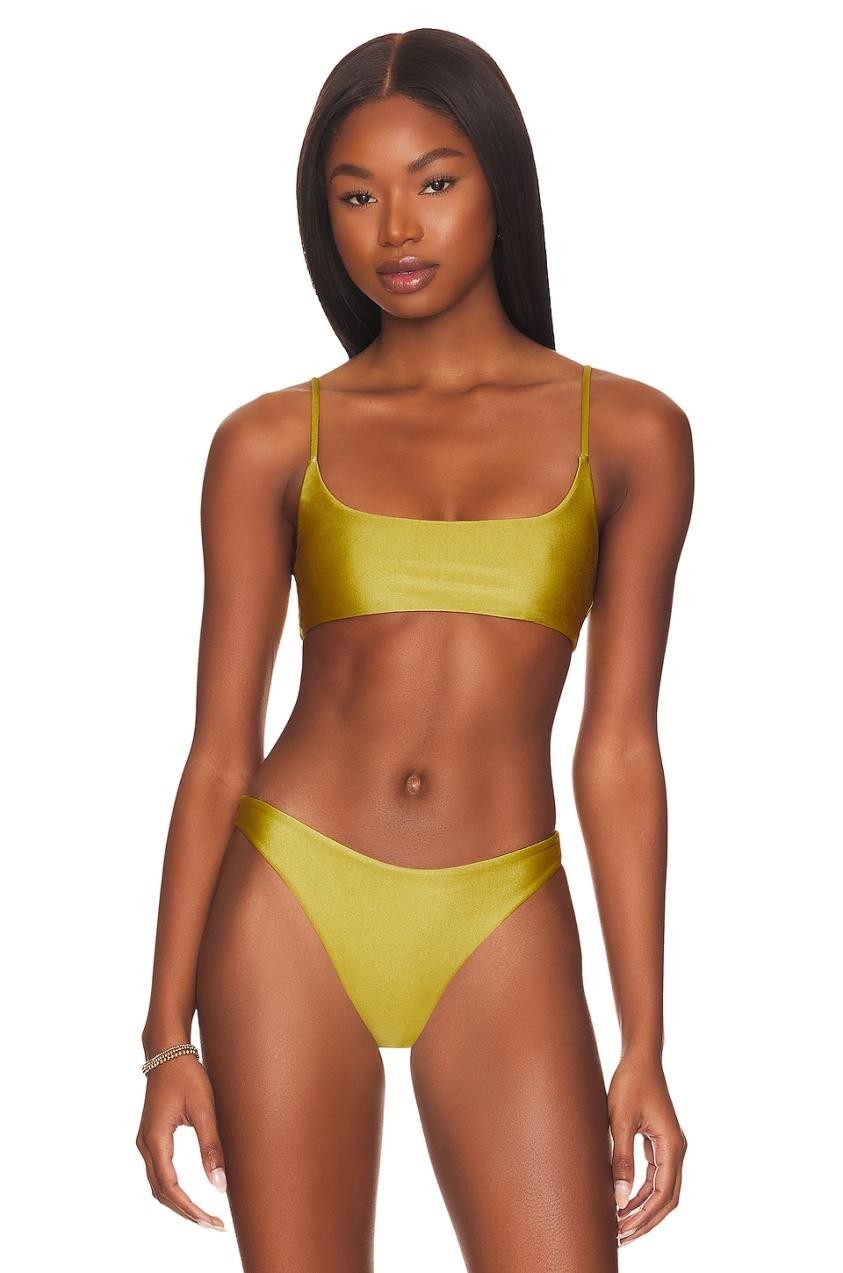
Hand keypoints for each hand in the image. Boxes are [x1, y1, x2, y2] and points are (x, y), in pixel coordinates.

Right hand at [136, 1054, 227, 1230]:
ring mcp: (145, 1141)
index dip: (191, 1209)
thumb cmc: (187, 1075)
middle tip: (214, 1225)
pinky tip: (191, 1195)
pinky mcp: (151, 1137)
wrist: (168, 1051)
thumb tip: (220, 1185)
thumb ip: (211, 1146)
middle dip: (187, 1212)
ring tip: (205, 1215)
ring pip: (158, 1185)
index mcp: (156, 1139)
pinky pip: (159, 1173)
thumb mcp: (205, 1108)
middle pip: (161, 1192)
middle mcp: (145, 1144)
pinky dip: (173, 1189)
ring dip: (179, 1203)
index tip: (213, 1221)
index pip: (171, 1188)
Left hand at [607, 1052, 686, 1246]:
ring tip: (620, 1225)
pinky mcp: (660, 1142)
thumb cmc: (630, 1083)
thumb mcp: (620, 1120)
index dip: (645, 1216)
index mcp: (672, 1146)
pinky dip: (643, 1192)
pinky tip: (625, 1201)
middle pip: (667, 1198)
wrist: (639, 1057)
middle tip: (621, 1237)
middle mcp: (676, 1149)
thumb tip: (621, 1199)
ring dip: (644, 1209)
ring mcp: (670, 1147)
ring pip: (662, 1190)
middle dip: (646, 1220)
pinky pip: (656, 1176)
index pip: (663, 1194)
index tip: (623, 1230)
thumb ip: (621, 1158)